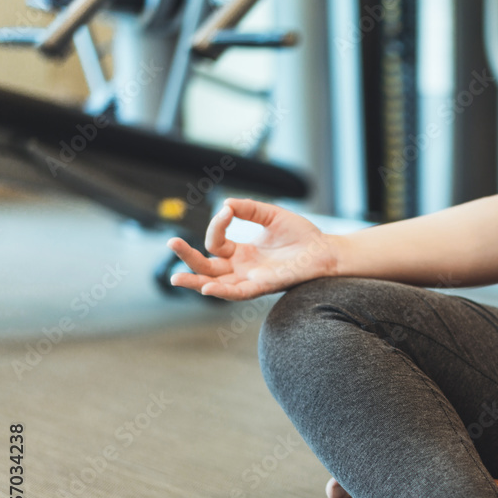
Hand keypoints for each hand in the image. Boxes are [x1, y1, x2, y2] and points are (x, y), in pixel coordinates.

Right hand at [167, 198, 342, 299]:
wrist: (326, 251)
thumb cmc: (302, 235)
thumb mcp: (270, 215)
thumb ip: (249, 209)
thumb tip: (226, 203)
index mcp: (242, 252)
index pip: (216, 241)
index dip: (217, 224)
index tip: (229, 210)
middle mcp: (243, 268)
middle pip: (207, 267)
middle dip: (187, 257)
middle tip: (171, 243)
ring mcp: (252, 278)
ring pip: (217, 284)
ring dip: (196, 282)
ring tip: (176, 279)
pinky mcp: (265, 286)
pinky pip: (240, 293)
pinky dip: (223, 292)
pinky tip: (208, 288)